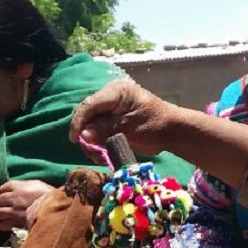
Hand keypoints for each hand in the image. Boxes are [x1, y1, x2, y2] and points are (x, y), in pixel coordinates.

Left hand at [0, 179, 54, 230]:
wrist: (56, 209)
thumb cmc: (50, 196)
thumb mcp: (38, 185)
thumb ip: (25, 186)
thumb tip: (19, 189)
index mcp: (19, 187)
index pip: (3, 187)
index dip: (3, 192)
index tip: (6, 195)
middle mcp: (14, 198)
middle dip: (2, 203)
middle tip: (7, 206)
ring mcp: (14, 211)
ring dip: (0, 214)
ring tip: (4, 216)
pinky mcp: (16, 223)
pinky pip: (2, 225)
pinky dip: (3, 225)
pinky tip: (7, 225)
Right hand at [70, 79, 185, 158]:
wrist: (171, 131)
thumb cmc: (156, 126)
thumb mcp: (131, 128)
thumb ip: (106, 129)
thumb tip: (83, 137)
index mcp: (116, 91)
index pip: (90, 104)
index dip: (79, 122)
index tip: (75, 140)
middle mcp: (110, 97)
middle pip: (87, 115)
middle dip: (86, 135)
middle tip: (93, 153)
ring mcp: (109, 108)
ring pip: (89, 125)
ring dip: (92, 142)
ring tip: (101, 156)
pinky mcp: (110, 119)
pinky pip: (96, 130)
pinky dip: (98, 143)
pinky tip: (104, 153)